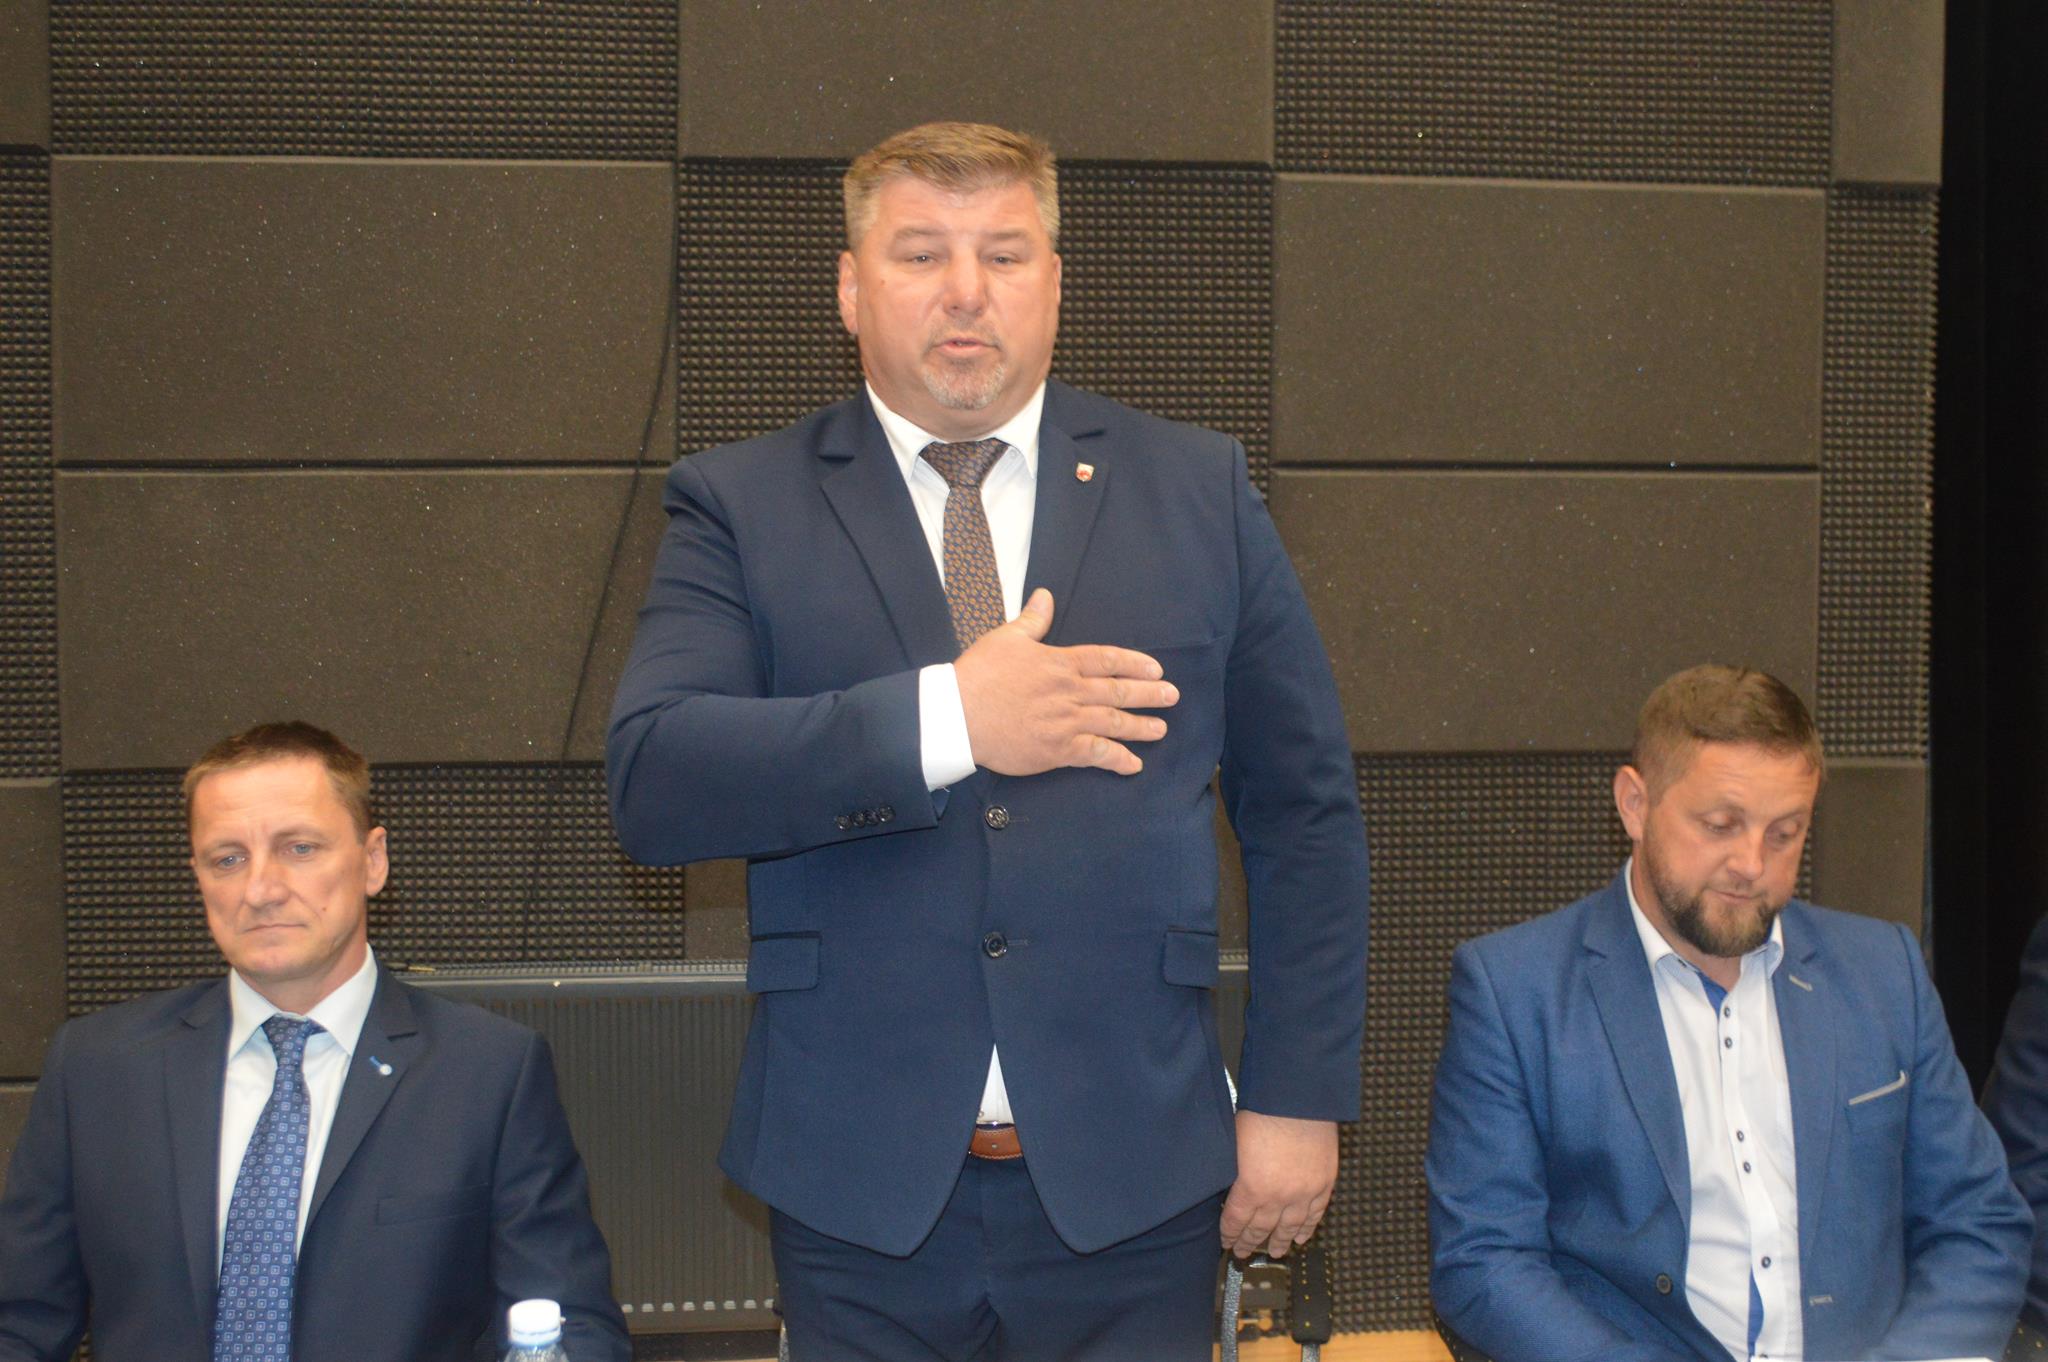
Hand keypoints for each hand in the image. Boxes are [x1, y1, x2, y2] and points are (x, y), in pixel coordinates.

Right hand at [954, 589, 1178, 775]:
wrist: (958, 715)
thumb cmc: (979, 674)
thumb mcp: (1006, 638)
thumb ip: (1032, 620)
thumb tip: (1045, 595)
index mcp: (1061, 663)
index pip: (1108, 660)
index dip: (1135, 664)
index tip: (1156, 669)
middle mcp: (1070, 692)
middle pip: (1118, 692)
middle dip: (1149, 694)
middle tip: (1172, 696)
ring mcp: (1067, 722)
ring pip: (1113, 723)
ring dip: (1140, 727)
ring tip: (1161, 729)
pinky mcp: (1057, 750)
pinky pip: (1096, 755)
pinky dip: (1117, 760)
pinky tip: (1133, 764)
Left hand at [1220, 1111, 1337, 1258]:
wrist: (1299, 1100)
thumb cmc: (1262, 1114)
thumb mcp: (1234, 1145)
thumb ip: (1234, 1172)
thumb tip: (1231, 1187)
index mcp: (1251, 1188)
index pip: (1236, 1220)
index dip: (1230, 1234)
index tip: (1226, 1242)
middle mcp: (1278, 1198)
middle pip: (1262, 1228)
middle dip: (1250, 1243)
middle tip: (1243, 1254)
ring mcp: (1304, 1193)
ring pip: (1290, 1227)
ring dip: (1280, 1242)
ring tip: (1275, 1253)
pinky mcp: (1324, 1184)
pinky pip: (1315, 1215)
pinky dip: (1308, 1229)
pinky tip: (1301, 1238)